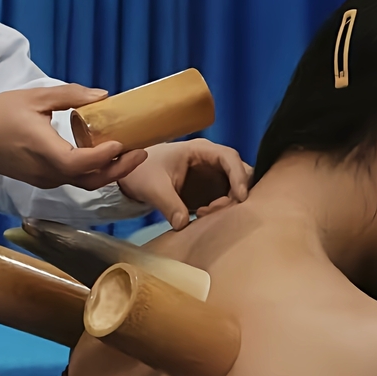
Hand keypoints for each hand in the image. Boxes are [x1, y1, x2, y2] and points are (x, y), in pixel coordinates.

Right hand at [0, 85, 148, 192]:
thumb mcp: (34, 97)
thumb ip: (70, 95)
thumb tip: (103, 95)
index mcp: (44, 151)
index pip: (81, 164)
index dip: (104, 157)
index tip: (122, 142)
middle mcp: (47, 172)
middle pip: (90, 180)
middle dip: (120, 169)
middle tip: (142, 152)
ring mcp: (45, 179)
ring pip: (84, 183)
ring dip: (109, 172)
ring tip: (129, 154)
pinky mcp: (42, 179)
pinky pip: (73, 179)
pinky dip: (93, 171)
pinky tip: (103, 155)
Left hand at [117, 139, 251, 229]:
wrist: (135, 176)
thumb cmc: (143, 172)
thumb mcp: (152, 188)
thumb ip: (168, 204)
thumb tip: (183, 224)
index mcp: (200, 150)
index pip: (229, 157)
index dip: (238, 175)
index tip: (240, 197)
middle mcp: (212, 161)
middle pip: (241, 172)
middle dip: (236, 193)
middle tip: (215, 210)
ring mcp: (214, 176)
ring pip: (237, 188)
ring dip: (229, 204)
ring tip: (203, 214)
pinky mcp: (211, 191)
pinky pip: (227, 200)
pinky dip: (222, 210)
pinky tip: (201, 216)